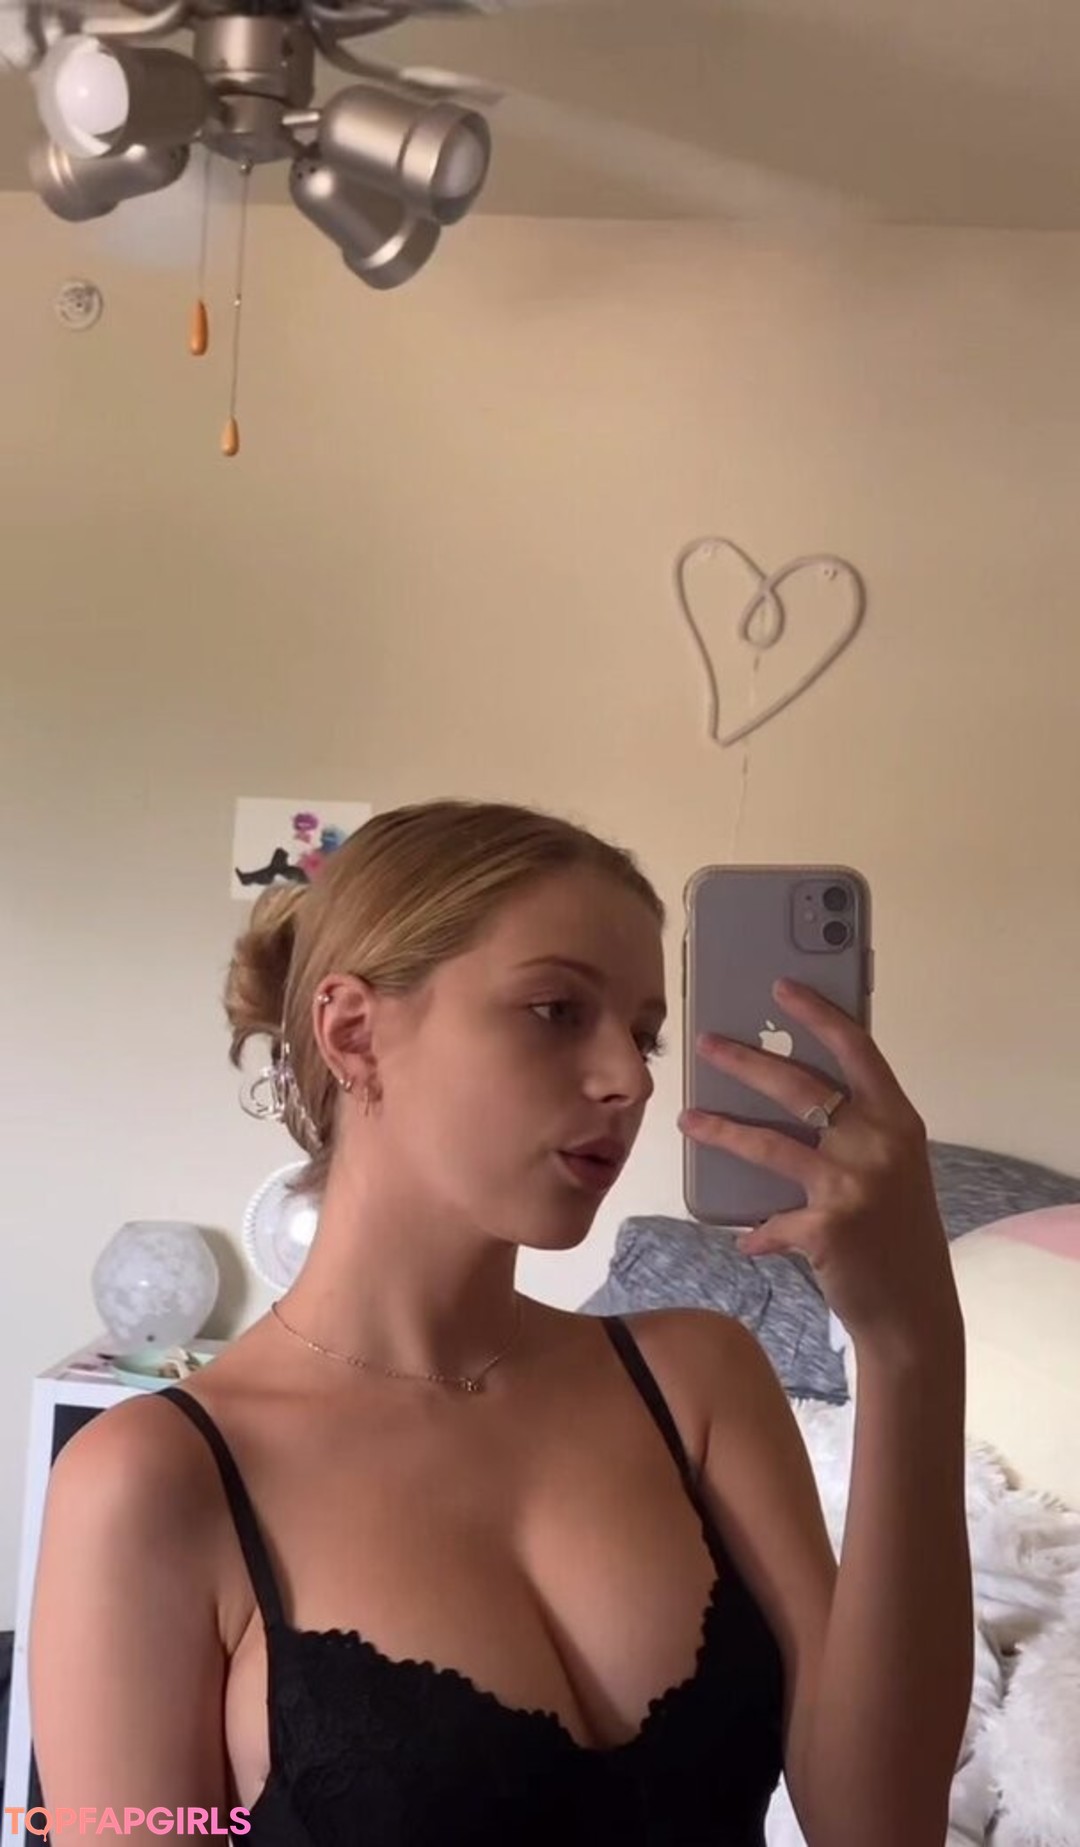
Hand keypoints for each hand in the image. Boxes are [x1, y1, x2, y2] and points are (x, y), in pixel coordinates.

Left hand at [678, 978, 961, 1359]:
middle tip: (705, 1044)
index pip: (857, 1049)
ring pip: (769, 1145)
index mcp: (898, 1120)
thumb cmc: (899, 1233)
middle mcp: (878, 1144)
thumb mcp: (894, 1168)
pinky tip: (746, 1237)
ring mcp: (852, 1184)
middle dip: (745, 1061)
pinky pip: (771, 1220)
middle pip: (799, 1087)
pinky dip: (758, 1230)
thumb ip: (858, 1130)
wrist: (916, 1309)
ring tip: (686, 1119)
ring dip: (721, 1131)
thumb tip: (796, 1095)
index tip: (781, 988)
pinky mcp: (826, 1227)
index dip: (818, 1014)